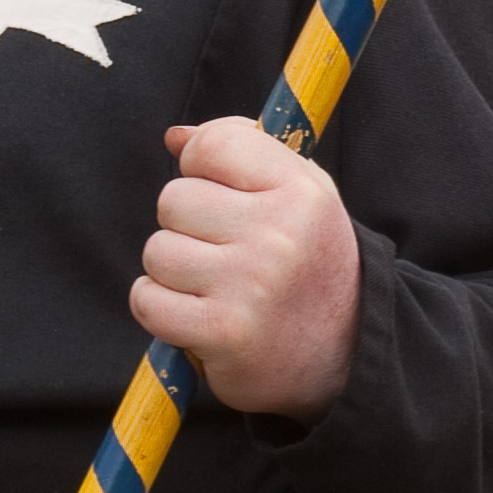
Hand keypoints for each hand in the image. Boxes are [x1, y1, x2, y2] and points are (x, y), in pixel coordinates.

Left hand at [128, 118, 360, 423]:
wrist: (346, 356)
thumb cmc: (309, 264)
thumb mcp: (300, 196)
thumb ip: (243, 153)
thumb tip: (176, 136)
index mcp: (301, 191)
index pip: (213, 145)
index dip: (200, 165)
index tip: (216, 190)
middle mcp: (279, 234)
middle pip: (173, 199)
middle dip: (187, 227)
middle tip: (225, 254)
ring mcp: (250, 284)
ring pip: (157, 251)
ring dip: (174, 273)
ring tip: (216, 287)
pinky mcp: (221, 331)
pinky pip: (146, 299)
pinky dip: (160, 309)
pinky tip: (196, 315)